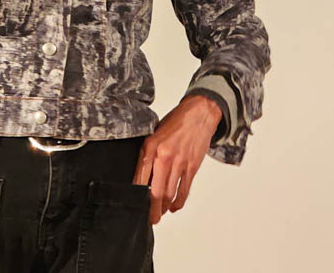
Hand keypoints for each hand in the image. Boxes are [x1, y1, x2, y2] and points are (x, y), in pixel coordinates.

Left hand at [133, 94, 221, 224]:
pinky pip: (184, 189)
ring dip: (164, 207)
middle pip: (156, 191)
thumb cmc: (176, 122)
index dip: (137, 195)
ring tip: (160, 214)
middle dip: (152, 209)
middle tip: (149, 219)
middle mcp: (164, 156)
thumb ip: (148, 153)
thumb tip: (141, 175)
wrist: (199, 113)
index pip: (140, 177)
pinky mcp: (192, 166)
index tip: (134, 204)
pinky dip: (179, 201)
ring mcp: (179, 162)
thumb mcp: (154, 134)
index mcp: (151, 146)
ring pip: (170, 193)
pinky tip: (174, 206)